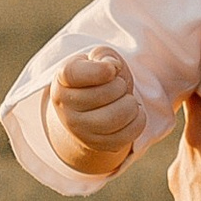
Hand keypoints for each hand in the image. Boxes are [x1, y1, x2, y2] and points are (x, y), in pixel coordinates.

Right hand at [47, 45, 147, 175]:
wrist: (92, 108)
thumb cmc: (98, 78)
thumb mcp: (98, 59)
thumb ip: (104, 55)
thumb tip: (112, 67)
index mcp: (62, 80)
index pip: (74, 74)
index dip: (99, 70)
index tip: (111, 69)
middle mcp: (65, 107)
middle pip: (104, 94)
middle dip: (120, 85)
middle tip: (119, 85)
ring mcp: (79, 130)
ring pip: (116, 117)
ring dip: (131, 105)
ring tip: (127, 100)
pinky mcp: (97, 145)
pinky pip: (127, 135)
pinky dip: (138, 121)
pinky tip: (132, 114)